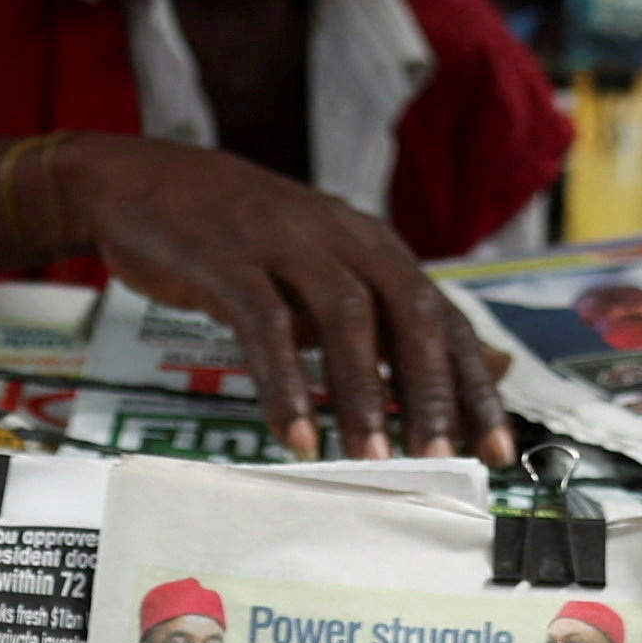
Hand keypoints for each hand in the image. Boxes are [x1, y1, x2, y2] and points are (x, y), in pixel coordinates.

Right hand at [48, 133, 508, 462]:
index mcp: (373, 246)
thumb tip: (493, 366)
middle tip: (442, 461)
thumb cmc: (246, 241)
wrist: (142, 181)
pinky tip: (296, 436)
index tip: (498, 450)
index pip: (443, 316)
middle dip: (430, 391)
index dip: (473, 383)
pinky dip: (285, 384)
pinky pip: (265, 324)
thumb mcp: (329, 269)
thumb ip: (398, 319)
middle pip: (406, 312)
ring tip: (375, 461)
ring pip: (344, 318)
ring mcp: (285, 243)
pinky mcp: (228, 258)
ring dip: (363, 393)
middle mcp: (341, 237)